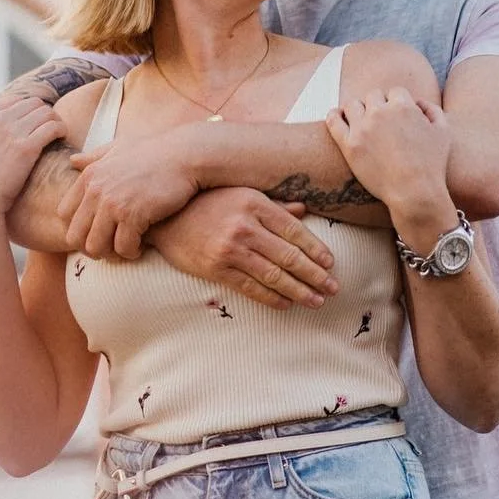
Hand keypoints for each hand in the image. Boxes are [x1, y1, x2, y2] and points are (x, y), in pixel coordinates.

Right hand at [0, 95, 66, 223]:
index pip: (16, 100)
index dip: (30, 111)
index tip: (36, 123)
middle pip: (34, 104)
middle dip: (45, 115)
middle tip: (51, 129)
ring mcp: (11, 131)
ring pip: (46, 112)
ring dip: (56, 121)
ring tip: (58, 134)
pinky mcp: (25, 147)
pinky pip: (52, 127)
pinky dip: (61, 130)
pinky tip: (62, 138)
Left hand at [58, 128, 202, 258]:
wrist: (186, 154)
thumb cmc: (155, 151)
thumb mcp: (119, 147)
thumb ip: (94, 157)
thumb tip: (73, 161)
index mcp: (89, 175)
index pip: (64, 214)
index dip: (78, 229)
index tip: (97, 232)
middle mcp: (96, 190)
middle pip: (74, 237)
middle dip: (91, 247)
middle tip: (110, 248)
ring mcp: (113, 204)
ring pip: (95, 247)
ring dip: (110, 254)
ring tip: (125, 249)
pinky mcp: (133, 215)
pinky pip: (123, 248)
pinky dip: (132, 252)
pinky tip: (141, 247)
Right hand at [150, 189, 338, 310]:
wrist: (165, 218)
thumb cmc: (206, 203)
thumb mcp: (242, 195)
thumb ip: (274, 206)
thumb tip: (304, 210)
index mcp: (255, 204)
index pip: (294, 230)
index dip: (316, 249)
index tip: (331, 263)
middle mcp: (244, 226)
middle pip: (289, 256)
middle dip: (315, 275)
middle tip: (333, 288)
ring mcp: (230, 249)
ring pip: (273, 275)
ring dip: (299, 291)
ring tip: (317, 300)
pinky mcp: (216, 269)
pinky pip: (250, 287)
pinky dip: (272, 298)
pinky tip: (287, 304)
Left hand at [325, 89, 454, 233]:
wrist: (414, 192)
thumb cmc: (432, 165)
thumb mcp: (443, 132)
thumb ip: (433, 110)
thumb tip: (418, 102)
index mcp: (403, 106)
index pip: (395, 92)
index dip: (396, 103)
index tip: (395, 115)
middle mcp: (380, 113)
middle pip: (373, 96)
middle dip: (378, 105)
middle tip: (380, 121)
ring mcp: (362, 128)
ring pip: (352, 105)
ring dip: (358, 110)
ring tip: (361, 121)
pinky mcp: (349, 145)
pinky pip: (334, 121)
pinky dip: (334, 115)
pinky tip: (337, 116)